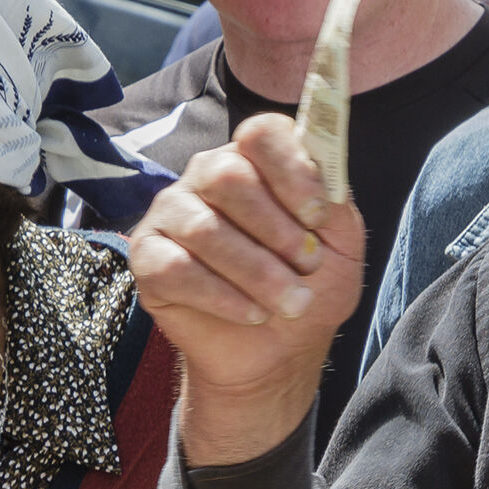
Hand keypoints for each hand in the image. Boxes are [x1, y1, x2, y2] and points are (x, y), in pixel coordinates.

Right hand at [128, 113, 365, 466]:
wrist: (277, 354)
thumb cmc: (309, 289)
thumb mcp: (341, 246)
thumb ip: (335, 202)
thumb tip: (321, 173)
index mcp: (256, 161)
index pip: (261, 135)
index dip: (290, 171)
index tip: (316, 216)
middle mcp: (207, 177)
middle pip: (226, 175)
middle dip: (275, 228)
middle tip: (306, 267)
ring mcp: (172, 215)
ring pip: (203, 228)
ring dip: (256, 271)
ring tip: (290, 303)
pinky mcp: (147, 258)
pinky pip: (176, 269)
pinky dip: (222, 296)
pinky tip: (252, 314)